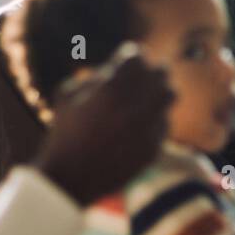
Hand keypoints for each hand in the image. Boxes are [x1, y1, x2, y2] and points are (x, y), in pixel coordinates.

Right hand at [35, 48, 172, 205]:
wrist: (70, 178)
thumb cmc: (64, 133)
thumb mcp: (68, 94)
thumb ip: (95, 75)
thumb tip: (118, 67)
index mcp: (111, 88)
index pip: (137, 56)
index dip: (132, 56)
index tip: (129, 59)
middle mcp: (135, 106)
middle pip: (161, 73)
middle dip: (153, 70)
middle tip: (147, 74)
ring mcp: (148, 127)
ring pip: (170, 96)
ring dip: (161, 91)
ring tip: (150, 95)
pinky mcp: (155, 147)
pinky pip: (164, 122)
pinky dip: (156, 118)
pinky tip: (142, 123)